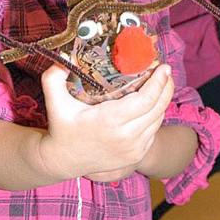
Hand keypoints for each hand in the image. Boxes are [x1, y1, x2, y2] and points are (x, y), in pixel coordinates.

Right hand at [39, 62, 173, 181]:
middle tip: (165, 72)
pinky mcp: (136, 155)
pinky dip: (156, 116)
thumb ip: (53, 79)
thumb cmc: (62, 128)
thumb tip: (62, 58)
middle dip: (166, 87)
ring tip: (161, 85)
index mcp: (109, 121)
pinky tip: (153, 104)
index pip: (146, 100)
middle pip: (158, 108)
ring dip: (163, 101)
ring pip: (158, 120)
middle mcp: (125, 136)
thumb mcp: (55, 103)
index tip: (163, 67)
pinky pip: (153, 131)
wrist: (65, 161)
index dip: (159, 82)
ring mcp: (133, 148)